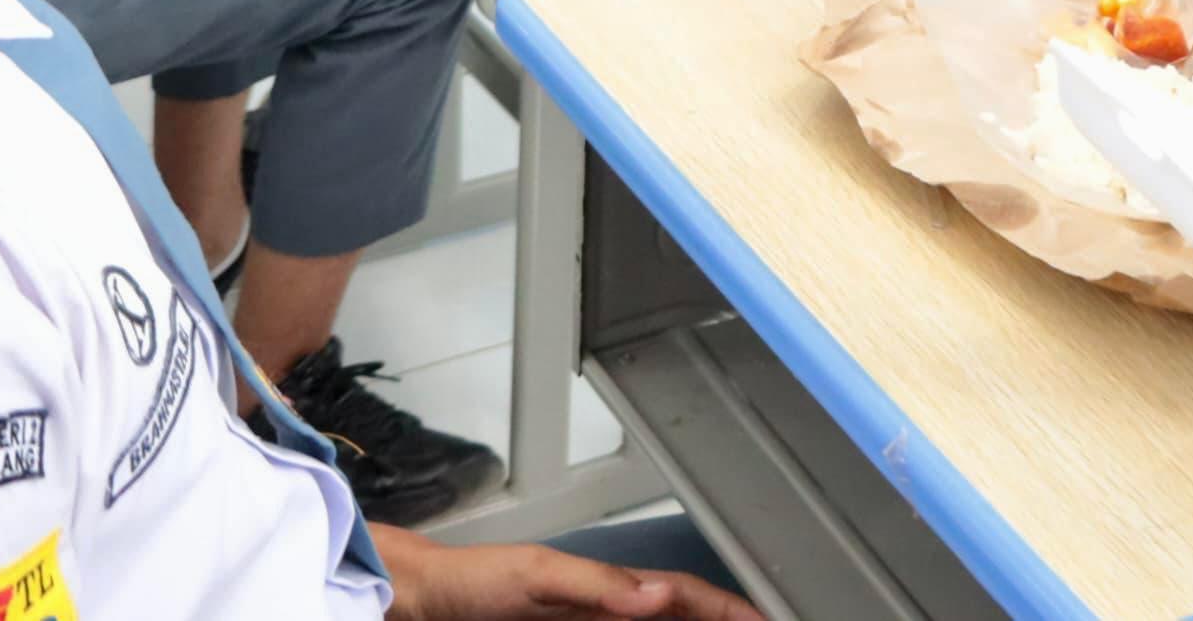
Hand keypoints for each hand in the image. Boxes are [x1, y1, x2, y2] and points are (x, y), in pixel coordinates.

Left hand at [375, 527, 763, 620]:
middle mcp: (611, 609)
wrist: (424, 601)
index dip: (732, 611)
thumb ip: (596, 585)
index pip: (690, 600)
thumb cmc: (474, 582)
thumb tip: (657, 593)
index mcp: (612, 587)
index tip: (767, 620)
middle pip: (685, 619)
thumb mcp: (537, 576)